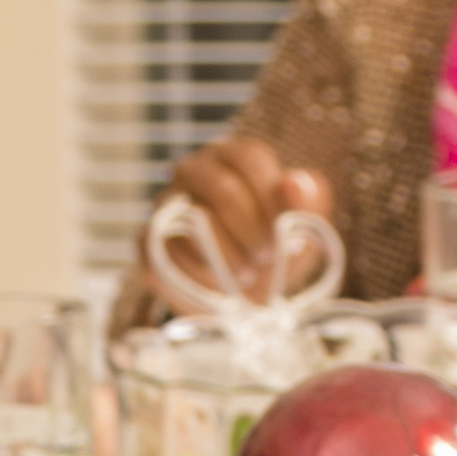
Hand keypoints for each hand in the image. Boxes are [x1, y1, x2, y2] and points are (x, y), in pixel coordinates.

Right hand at [147, 138, 339, 305]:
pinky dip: (199, 276)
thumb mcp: (304, 227)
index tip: (286, 232)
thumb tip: (294, 183)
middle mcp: (193, 171)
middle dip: (252, 231)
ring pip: (193, 221)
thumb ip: (308, 200)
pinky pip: (167, 253)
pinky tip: (217, 289)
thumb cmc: (275, 251)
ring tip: (245, 276)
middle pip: (222, 188)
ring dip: (228, 257)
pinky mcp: (148, 240)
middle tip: (265, 258)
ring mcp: (166, 204)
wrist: (243, 297)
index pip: (249, 157)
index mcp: (232, 157)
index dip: (271, 198)